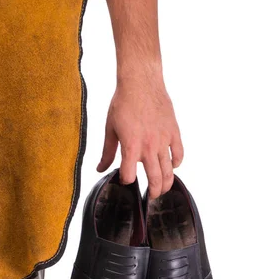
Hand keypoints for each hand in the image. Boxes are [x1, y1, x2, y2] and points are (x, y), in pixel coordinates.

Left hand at [96, 76, 183, 198]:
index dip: (126, 181)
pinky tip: (172, 166)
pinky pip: (178, 154)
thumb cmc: (123, 103)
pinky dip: (176, 163)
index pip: (129, 175)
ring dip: (166, 183)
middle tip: (151, 197)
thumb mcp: (110, 129)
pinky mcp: (173, 132)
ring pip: (169, 171)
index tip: (125, 180)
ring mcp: (163, 140)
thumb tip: (100, 169)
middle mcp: (149, 146)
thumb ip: (107, 152)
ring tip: (163, 189)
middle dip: (153, 192)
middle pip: (155, 179)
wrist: (141, 81)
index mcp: (131, 146)